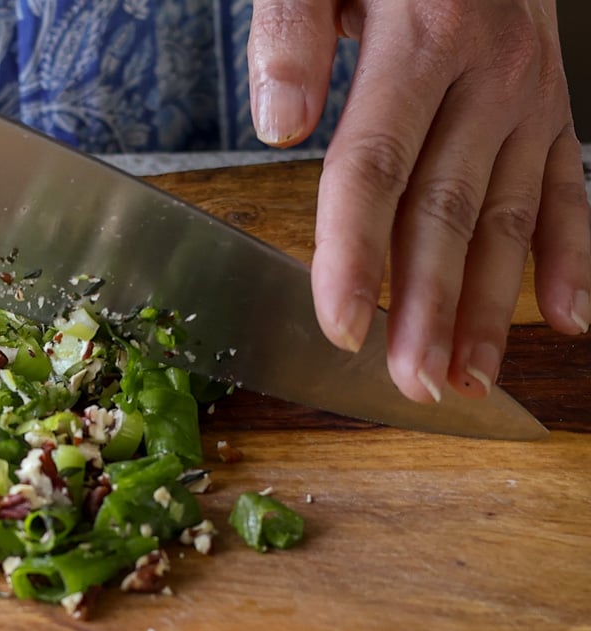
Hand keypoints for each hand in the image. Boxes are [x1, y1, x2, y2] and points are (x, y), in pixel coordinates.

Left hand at [248, 0, 590, 402]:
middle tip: (412, 384)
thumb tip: (279, 124)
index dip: (355, 252)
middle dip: (428, 307)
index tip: (340, 327)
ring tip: (468, 379)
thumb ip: (292, 32)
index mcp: (423, 37)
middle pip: (448, 209)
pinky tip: (571, 319)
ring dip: (491, 306)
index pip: (377, 166)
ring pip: (511, 217)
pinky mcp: (557, 105)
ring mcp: (532, 95)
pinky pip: (573, 188)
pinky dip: (575, 256)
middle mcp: (489, 74)